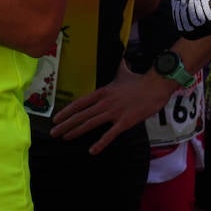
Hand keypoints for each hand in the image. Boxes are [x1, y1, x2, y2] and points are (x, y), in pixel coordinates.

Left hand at [50, 62, 174, 152]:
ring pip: (90, 123)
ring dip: (76, 131)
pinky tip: (92, 151)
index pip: (79, 103)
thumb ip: (118, 68)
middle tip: (53, 132)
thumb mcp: (123, 73)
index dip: (66, 111)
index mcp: (101, 92)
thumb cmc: (140, 80)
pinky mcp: (125, 122)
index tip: (56, 118)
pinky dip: (100, 143)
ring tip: (65, 138)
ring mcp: (114, 112)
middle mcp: (104, 103)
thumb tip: (121, 60)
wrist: (157, 85)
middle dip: (65, 124)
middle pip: (80, 115)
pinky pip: (110, 134)